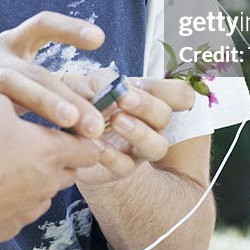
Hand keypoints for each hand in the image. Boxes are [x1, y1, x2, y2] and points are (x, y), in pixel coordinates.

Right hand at [0, 12, 107, 138]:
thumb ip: (56, 93)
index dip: (70, 27)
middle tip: (94, 121)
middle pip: (38, 70)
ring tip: (69, 118)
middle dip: (68, 95)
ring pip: (11, 80)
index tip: (99, 38)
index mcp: (16, 47)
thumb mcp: (23, 93)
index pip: (45, 26)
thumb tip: (102, 107)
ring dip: (41, 98)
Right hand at [0, 93, 102, 244]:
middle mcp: (48, 182)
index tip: (71, 130)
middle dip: (62, 157)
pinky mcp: (11, 226)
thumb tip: (23, 98)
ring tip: (11, 162)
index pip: (91, 149)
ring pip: (48, 191)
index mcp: (51, 151)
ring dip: (39, 177)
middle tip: (37, 143)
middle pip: (72, 171)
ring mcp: (31, 208)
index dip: (84, 138)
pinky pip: (24, 209)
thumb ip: (19, 98)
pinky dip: (17, 197)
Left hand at [63, 70, 195, 185]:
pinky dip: (112, 156)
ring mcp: (140, 149)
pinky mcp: (122, 169)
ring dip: (138, 132)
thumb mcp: (89, 85)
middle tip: (123, 97)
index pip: (180, 94)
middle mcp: (152, 125)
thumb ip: (100, 81)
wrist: (69, 133)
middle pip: (165, 116)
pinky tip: (97, 145)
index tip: (139, 83)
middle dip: (146, 105)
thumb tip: (108, 87)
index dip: (172, 90)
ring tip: (116, 120)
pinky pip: (125, 167)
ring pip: (156, 146)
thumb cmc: (86, 101)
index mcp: (150, 99)